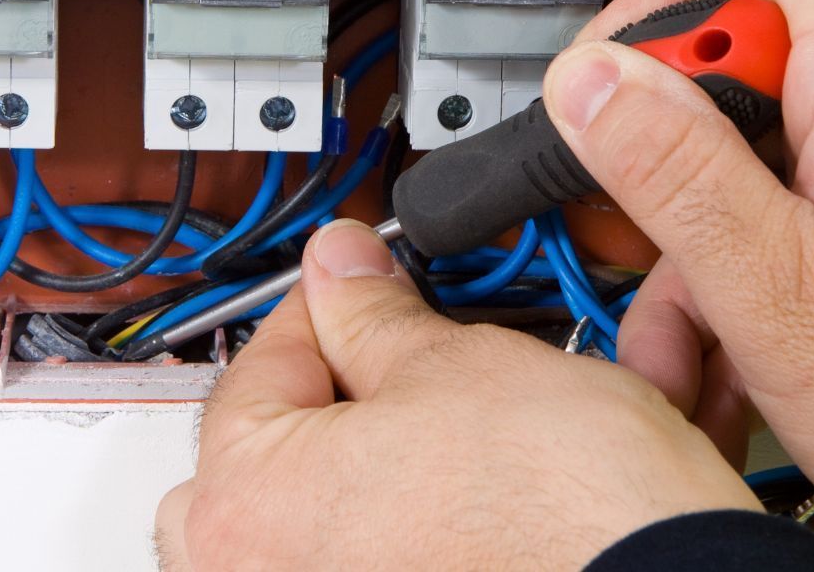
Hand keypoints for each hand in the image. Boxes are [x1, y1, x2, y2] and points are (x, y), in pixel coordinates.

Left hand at [155, 218, 758, 570]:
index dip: (331, 297)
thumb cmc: (568, 515)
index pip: (262, 363)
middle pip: (290, 452)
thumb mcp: (457, 365)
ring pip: (357, 511)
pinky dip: (456, 519)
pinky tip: (517, 481)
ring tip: (484, 422)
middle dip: (354, 393)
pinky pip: (419, 553)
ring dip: (412, 457)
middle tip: (415, 356)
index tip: (364, 277)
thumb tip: (340, 270)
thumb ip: (371, 312)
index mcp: (246, 511)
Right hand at [542, 0, 813, 570]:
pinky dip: (751, 284)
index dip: (667, 7)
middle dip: (665, 171)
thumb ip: (675, 172)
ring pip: (763, 168)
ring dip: (700, 254)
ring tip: (684, 350)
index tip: (601, 88)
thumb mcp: (780, 295)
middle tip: (629, 240)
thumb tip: (590, 79)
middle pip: (746, 77)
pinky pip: (802, 222)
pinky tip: (731, 362)